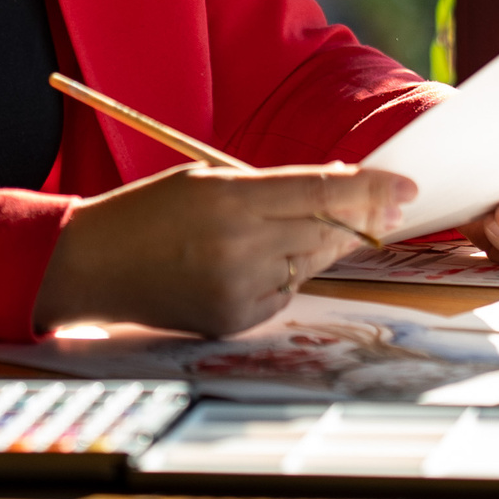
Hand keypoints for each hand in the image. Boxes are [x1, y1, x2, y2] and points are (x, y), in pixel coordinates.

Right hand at [34, 163, 415, 339]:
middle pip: (327, 229)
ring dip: (328, 243)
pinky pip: (285, 292)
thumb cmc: (148, 211)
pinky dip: (290, 273)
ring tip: (339, 225)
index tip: (406, 186)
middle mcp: (239, 246)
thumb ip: (270, 185)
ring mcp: (238, 289)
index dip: (369, 189)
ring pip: (312, 262)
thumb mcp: (205, 178)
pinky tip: (272, 257)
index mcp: (229, 199)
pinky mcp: (235, 320)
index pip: (320, 191)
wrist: (92, 266)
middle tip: (393, 205)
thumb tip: (338, 189)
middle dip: (364, 217)